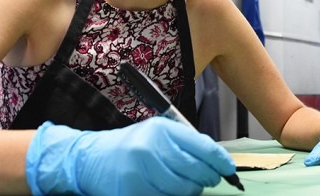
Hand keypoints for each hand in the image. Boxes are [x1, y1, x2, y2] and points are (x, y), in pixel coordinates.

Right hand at [25, 116, 234, 195]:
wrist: (90, 158)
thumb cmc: (132, 145)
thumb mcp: (157, 133)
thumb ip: (185, 143)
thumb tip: (217, 160)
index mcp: (163, 129)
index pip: (203, 146)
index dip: (221, 161)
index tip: (229, 169)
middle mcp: (152, 147)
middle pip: (197, 171)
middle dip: (208, 178)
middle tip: (209, 179)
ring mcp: (141, 171)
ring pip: (184, 189)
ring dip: (191, 191)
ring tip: (187, 185)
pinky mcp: (133, 190)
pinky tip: (169, 191)